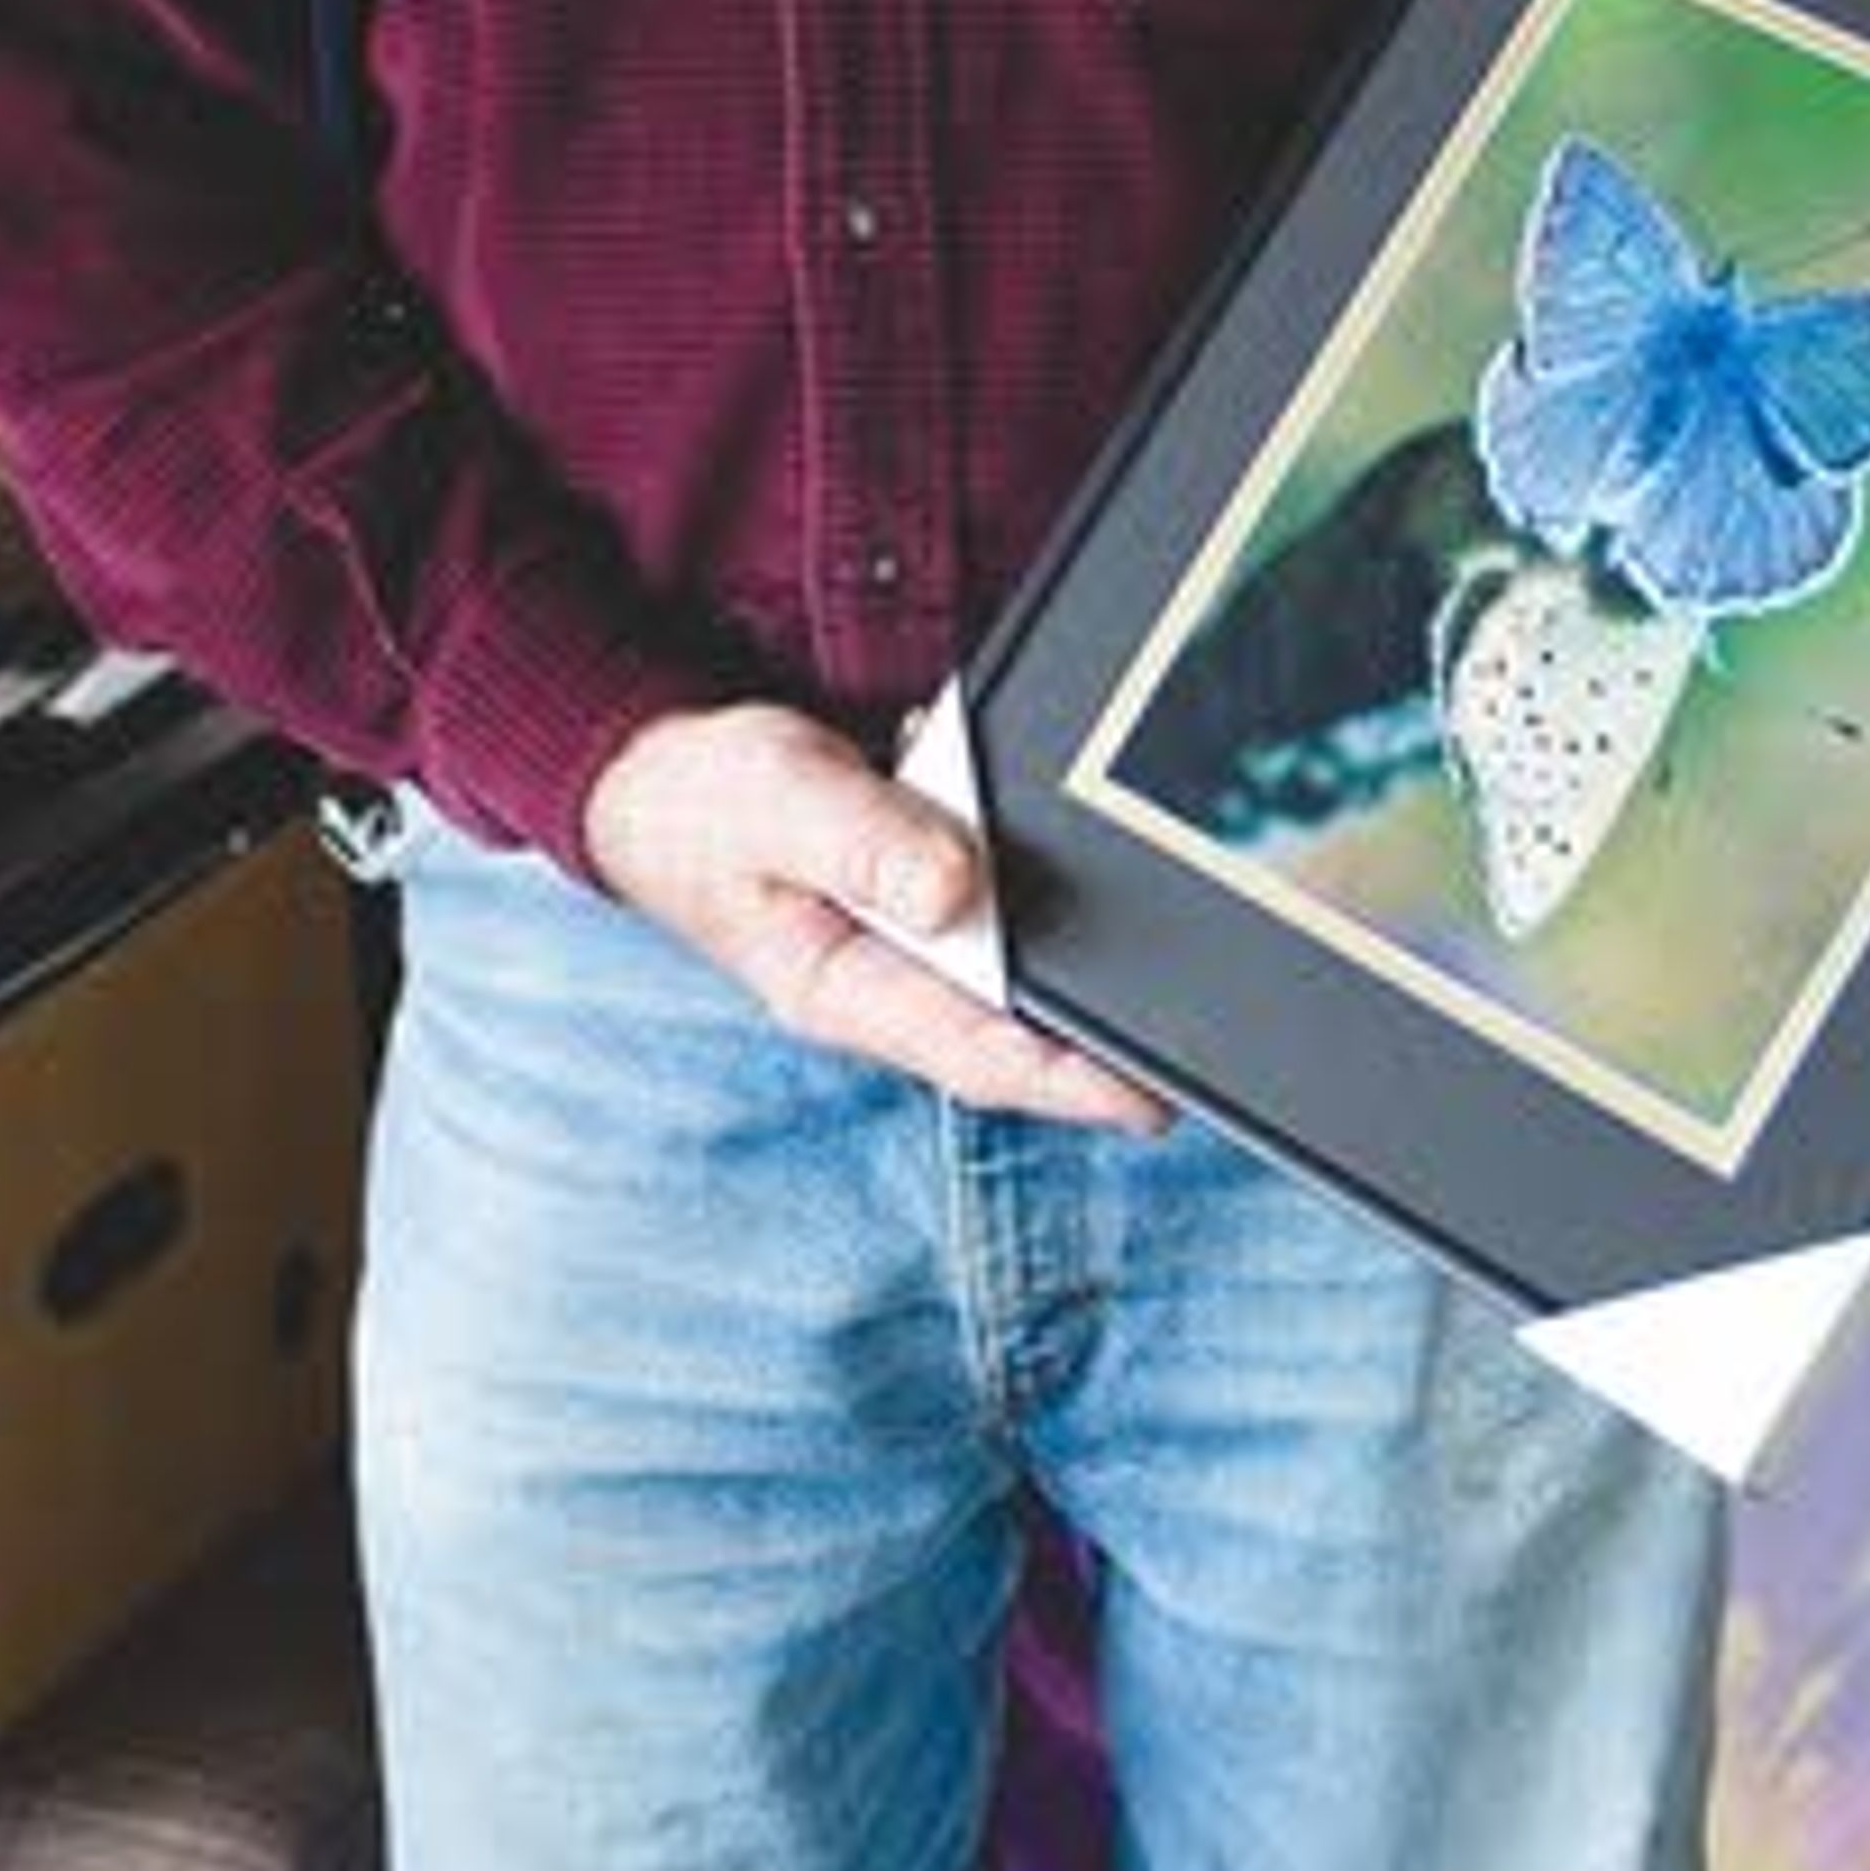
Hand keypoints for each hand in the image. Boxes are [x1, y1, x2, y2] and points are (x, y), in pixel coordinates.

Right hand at [580, 699, 1171, 1131]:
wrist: (659, 773)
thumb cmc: (709, 801)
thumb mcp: (780, 805)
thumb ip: (864, 844)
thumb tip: (955, 892)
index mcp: (847, 990)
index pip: (974, 1053)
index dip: (1066, 1082)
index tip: (1152, 1098)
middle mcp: (893, 980)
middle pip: (1017, 1020)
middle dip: (1104, 1030)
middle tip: (1210, 1033)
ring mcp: (913, 942)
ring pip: (1017, 960)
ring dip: (1077, 942)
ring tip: (1170, 945)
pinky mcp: (928, 897)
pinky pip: (1001, 896)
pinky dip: (1038, 867)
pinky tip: (1076, 832)